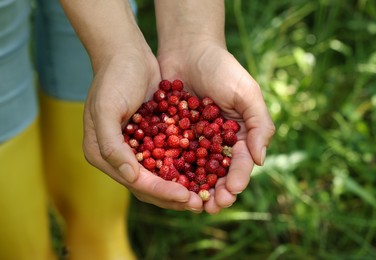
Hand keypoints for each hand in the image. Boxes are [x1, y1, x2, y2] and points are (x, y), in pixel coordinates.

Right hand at [83, 50, 203, 211]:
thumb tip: (130, 177)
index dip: (161, 191)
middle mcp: (118, 156)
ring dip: (182, 186)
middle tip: (200, 204)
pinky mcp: (151, 138)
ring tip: (204, 194)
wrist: (126, 54)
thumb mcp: (106, 109)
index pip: (135, 181)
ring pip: (161, 175)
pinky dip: (184, 166)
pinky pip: (169, 157)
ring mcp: (135, 148)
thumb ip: (112, 145)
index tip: (185, 197)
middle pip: (148, 185)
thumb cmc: (113, 78)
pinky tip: (203, 172)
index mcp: (102, 154)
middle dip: (174, 196)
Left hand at [158, 42, 274, 213]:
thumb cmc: (222, 68)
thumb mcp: (246, 92)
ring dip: (193, 189)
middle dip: (216, 192)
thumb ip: (259, 124)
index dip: (237, 178)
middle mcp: (217, 142)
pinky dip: (171, 171)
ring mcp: (194, 140)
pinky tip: (167, 183)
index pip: (241, 163)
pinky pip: (172, 156)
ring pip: (195, 171)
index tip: (231, 191)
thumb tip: (261, 159)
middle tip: (210, 207)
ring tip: (190, 203)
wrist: (188, 48)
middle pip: (217, 173)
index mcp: (238, 135)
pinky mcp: (172, 135)